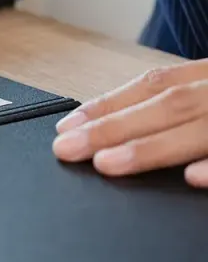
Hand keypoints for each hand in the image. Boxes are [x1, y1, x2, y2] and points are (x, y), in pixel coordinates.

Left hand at [53, 60, 207, 185]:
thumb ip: (187, 101)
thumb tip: (122, 127)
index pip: (154, 85)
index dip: (108, 104)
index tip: (66, 126)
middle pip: (169, 105)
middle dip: (113, 128)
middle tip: (67, 149)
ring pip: (200, 129)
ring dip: (150, 147)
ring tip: (105, 163)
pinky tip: (191, 177)